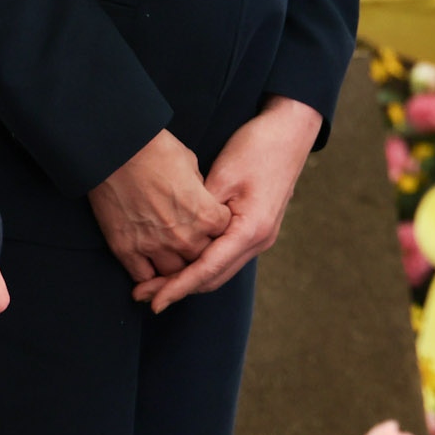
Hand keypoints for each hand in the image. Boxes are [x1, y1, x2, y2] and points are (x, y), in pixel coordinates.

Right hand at [89, 129, 230, 283]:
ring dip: (174, 265)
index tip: (209, 220)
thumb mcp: (192, 165)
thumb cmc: (157, 149)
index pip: (224, 233)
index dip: (217, 226)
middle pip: (202, 258)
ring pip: (174, 274)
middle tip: (190, 240)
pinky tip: (148, 264)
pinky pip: (143, 277)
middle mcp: (184, 237)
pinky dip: (148, 275)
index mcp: (206, 215)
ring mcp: (154, 247)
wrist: (116, 150)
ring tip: (170, 255)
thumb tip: (199, 201)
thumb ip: (200, 192)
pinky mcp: (126, 251)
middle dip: (199, 249)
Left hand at [131, 98, 321, 311]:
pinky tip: (184, 261)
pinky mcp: (258, 229)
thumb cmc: (257, 147)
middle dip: (179, 288)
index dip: (178, 288)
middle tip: (144, 294)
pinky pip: (227, 256)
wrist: (290, 131)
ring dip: (190, 279)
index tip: (153, 302)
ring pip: (221, 270)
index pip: (207, 269)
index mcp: (251, 230)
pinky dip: (204, 264)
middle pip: (214, 278)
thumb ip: (199, 211)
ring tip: (157, 283)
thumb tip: (175, 237)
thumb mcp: (222, 176)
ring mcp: (261, 237)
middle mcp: (259, 241)